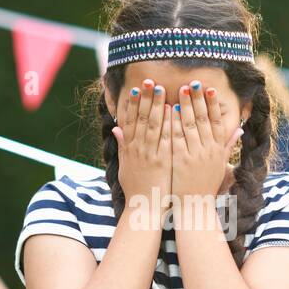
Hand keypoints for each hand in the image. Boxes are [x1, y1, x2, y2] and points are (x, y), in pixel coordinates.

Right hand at [112, 78, 170, 220]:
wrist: (143, 208)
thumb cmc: (136, 189)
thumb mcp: (124, 166)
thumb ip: (122, 146)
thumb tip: (116, 128)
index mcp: (129, 149)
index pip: (129, 121)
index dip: (131, 103)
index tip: (135, 88)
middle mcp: (137, 149)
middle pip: (140, 118)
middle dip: (145, 98)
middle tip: (149, 80)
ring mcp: (149, 154)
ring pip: (152, 125)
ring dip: (156, 105)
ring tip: (161, 88)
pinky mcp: (162, 161)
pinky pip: (165, 138)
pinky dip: (168, 123)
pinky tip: (172, 110)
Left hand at [170, 81, 241, 199]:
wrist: (195, 206)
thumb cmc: (207, 185)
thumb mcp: (221, 164)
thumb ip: (227, 145)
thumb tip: (239, 128)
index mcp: (217, 149)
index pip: (216, 121)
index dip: (212, 104)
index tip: (209, 88)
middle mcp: (207, 150)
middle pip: (202, 119)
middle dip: (197, 99)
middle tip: (192, 82)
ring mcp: (193, 155)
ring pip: (189, 125)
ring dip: (185, 105)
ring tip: (180, 90)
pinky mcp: (179, 160)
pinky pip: (176, 137)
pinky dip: (173, 122)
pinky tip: (169, 110)